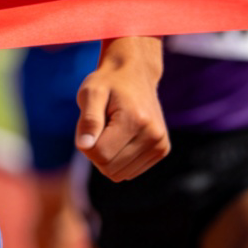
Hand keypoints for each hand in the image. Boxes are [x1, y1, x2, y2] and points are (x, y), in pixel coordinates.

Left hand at [75, 36, 169, 180]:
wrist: (135, 73)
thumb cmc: (108, 82)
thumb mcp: (91, 92)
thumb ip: (88, 120)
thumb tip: (84, 147)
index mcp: (135, 120)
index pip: (100, 154)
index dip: (86, 143)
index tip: (88, 124)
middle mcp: (153, 136)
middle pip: (110, 168)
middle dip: (96, 151)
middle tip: (99, 125)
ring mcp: (160, 145)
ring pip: (120, 174)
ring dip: (108, 156)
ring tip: (111, 129)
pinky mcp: (162, 150)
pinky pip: (130, 172)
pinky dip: (119, 159)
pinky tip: (121, 137)